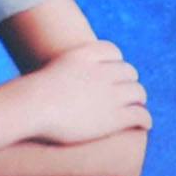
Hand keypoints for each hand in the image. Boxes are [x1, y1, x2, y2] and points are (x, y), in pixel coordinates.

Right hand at [22, 41, 150, 147]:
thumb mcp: (47, 73)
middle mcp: (101, 70)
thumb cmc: (31, 96)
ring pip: (138, 92)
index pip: (112, 51)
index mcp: (84, 54)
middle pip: (128, 71)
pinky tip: (144, 125)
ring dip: (139, 99)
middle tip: (128, 94)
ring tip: (137, 108)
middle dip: (130, 81)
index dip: (116, 62)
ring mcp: (110, 93)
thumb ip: (59, 72)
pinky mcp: (115, 116)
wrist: (34, 106)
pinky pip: (140, 115)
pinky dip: (145, 119)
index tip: (115, 73)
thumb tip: (56, 82)